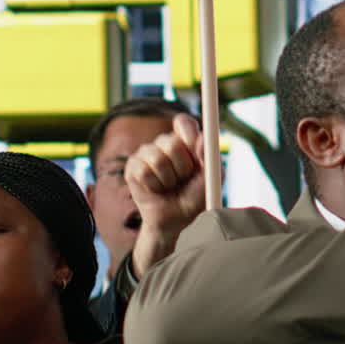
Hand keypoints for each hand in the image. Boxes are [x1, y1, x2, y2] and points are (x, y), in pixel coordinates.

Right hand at [125, 114, 206, 276]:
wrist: (175, 221)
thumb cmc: (195, 198)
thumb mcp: (211, 178)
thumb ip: (209, 157)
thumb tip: (202, 138)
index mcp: (186, 142)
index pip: (183, 122)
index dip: (187, 131)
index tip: (194, 146)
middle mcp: (166, 143)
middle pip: (172, 142)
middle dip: (182, 166)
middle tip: (184, 179)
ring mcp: (147, 153)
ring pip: (157, 158)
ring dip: (168, 179)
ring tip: (170, 187)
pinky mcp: (133, 166)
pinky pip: (143, 170)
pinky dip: (154, 185)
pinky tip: (156, 190)